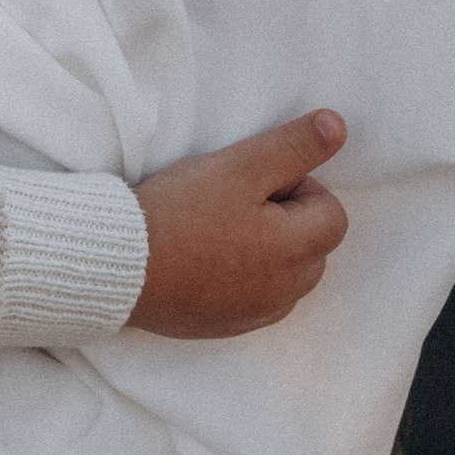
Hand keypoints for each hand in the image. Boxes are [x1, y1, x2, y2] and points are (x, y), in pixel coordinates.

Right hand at [130, 110, 347, 338]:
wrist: (116, 264)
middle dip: (286, 222)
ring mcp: (256, 314)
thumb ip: (293, 146)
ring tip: (215, 231)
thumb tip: (337, 127)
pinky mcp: (226, 327)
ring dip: (266, 252)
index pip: (331, 213)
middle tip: (231, 203)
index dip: (295, 188)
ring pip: (286, 276)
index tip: (250, 183)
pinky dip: (241, 278)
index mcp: (296, 252)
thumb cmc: (179, 212)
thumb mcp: (239, 166)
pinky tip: (203, 260)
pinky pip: (255, 299)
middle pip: (313, 248)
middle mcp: (286, 292)